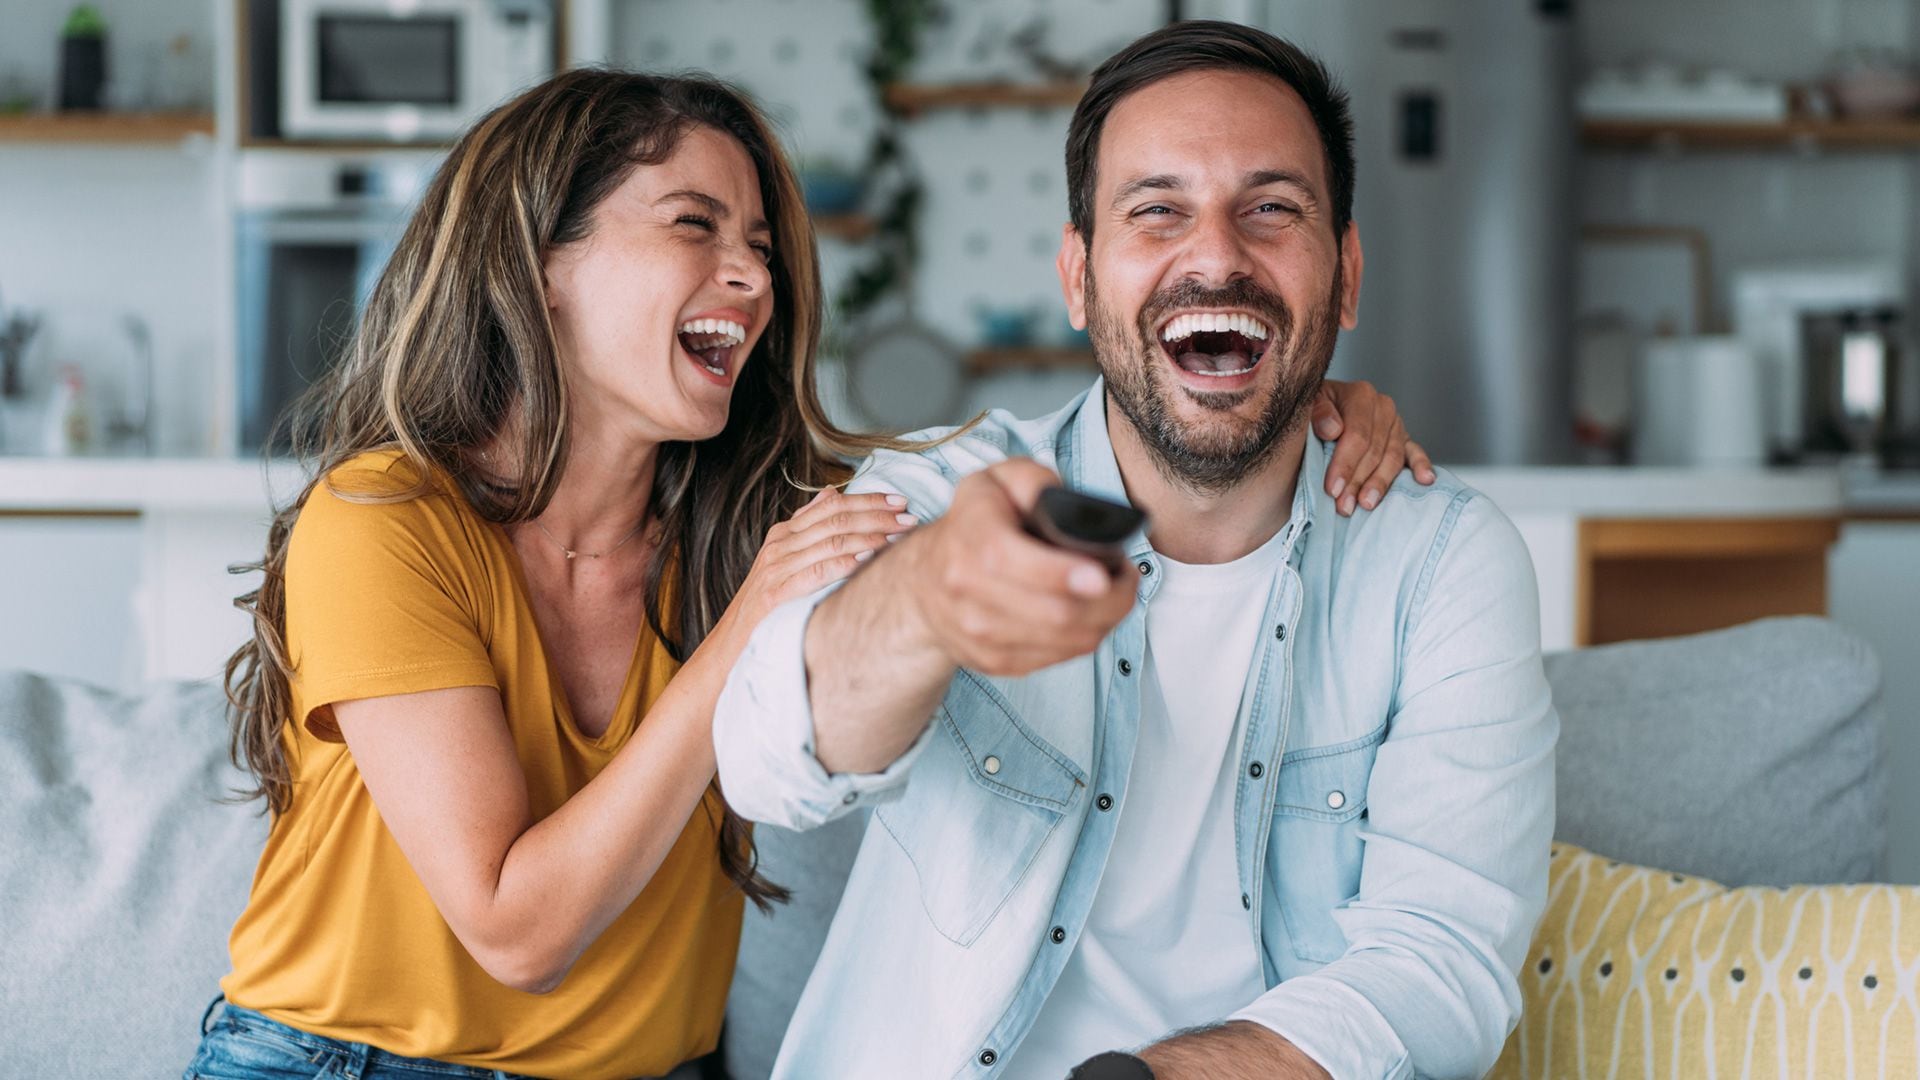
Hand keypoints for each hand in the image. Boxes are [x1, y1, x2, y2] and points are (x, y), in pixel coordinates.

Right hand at [727, 487, 916, 629]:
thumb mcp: (785, 559)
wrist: (732, 642)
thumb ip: (807, 527)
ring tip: (898, 538)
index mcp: (784, 533)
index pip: (832, 505)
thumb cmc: (768, 602)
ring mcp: (777, 568)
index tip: (900, 501)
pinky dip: (845, 564)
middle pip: (836, 520)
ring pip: (831, 543)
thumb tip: (832, 493)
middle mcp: (780, 545)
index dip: (868, 500)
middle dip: (877, 517)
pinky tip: (868, 561)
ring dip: (869, 538)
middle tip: (909, 519)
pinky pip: (817, 572)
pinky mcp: (776, 594)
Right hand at [899, 458, 1136, 676]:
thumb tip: (1065, 502)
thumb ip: (1033, 481)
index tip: (1102, 573)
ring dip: (1106, 619)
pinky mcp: (993, 661)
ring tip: (1114, 592)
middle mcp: (967, 592)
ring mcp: (979, 634)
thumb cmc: (973, 524)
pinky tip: (1090, 614)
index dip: (1062, 572)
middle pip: (1055, 613)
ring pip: (1066, 641)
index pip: (1012, 561)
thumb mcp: (996, 481)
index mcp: (969, 539)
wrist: (925, 580)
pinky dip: (1085, 637)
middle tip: (1125, 575)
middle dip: (1109, 598)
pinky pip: (1058, 659)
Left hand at [1312, 379, 1435, 515]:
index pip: (1356, 435)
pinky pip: (1415, 454)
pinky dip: (1421, 466)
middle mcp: (1383, 407)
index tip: (1332, 489)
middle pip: (1374, 450)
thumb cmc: (1313, 412)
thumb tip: (1333, 429)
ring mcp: (1396, 425)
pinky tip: (1424, 480)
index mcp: (1361, 395)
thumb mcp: (1308, 405)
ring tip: (1367, 504)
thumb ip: (1317, 413)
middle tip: (1344, 506)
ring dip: (1380, 484)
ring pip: (1392, 458)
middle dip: (1358, 481)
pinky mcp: (1404, 440)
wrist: (1323, 411)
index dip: (1345, 464)